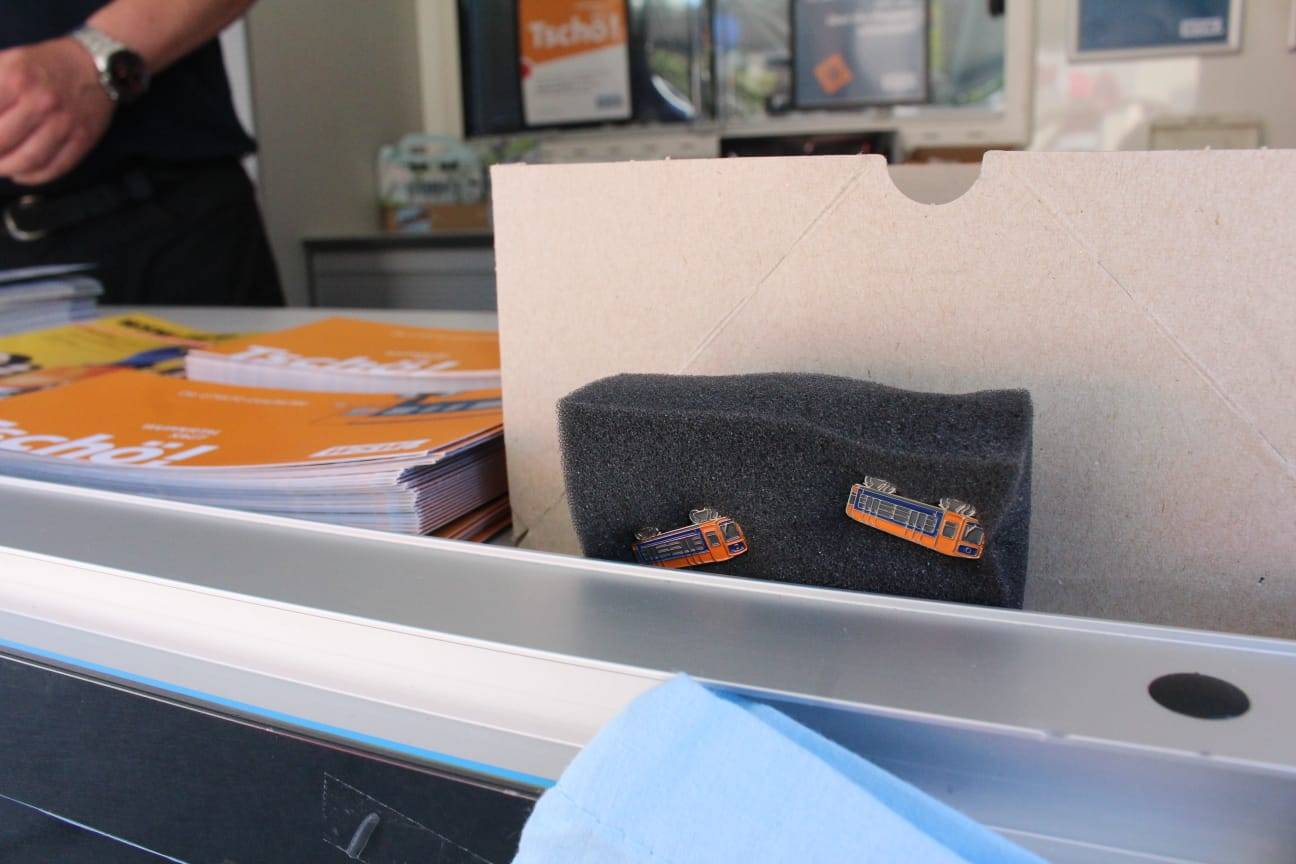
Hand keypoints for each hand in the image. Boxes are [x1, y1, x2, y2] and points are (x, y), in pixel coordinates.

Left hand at [0, 38, 114, 185]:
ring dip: (6, 169)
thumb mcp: (7, 61)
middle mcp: (41, 103)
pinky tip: (20, 174)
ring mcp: (64, 123)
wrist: (94, 65)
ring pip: (28, 159)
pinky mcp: (82, 139)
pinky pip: (55, 167)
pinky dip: (33, 177)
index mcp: (16, 79)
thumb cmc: (44, 64)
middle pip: (1, 142)